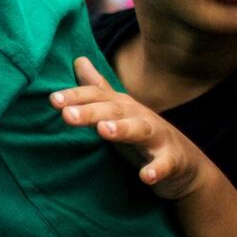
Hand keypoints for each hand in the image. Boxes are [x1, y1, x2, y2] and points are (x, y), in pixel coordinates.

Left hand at [50, 57, 213, 200]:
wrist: (185, 162)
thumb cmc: (142, 133)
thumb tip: (78, 59)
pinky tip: (145, 176)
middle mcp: (139, 116)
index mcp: (122, 106)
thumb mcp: (119, 110)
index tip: (52, 100)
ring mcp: (157, 137)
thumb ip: (97, 88)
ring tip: (104, 130)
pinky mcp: (172, 160)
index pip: (96, 97)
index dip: (74, 97)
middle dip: (90, 111)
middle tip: (67, 115)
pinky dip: (156, 169)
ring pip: (140, 130)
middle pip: (113, 110)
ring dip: (123, 129)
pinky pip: (164, 165)